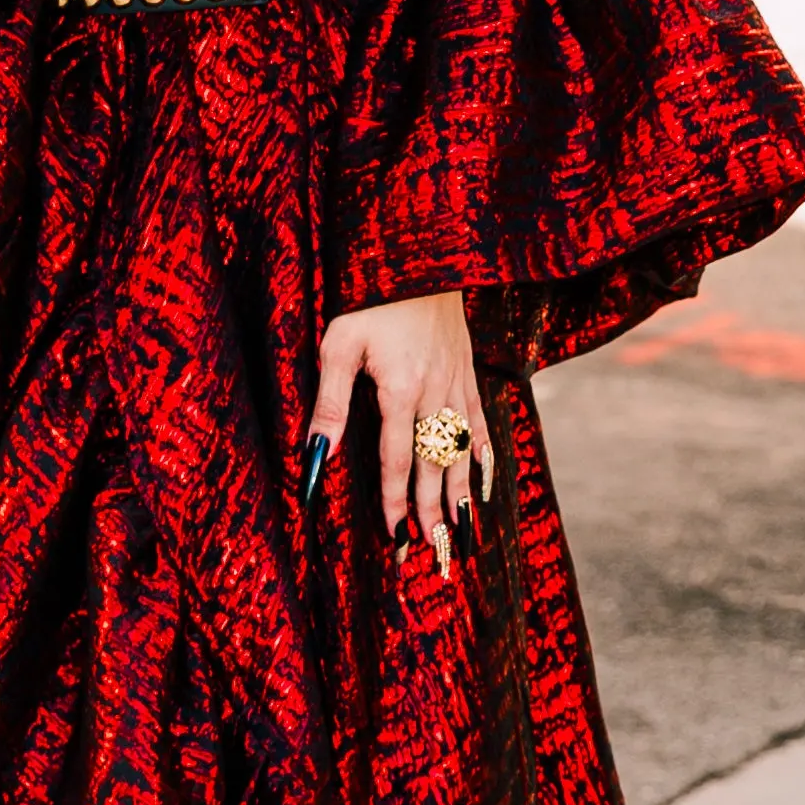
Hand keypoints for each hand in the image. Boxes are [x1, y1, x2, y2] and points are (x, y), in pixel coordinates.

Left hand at [308, 288, 494, 574]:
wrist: (419, 251)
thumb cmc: (369, 296)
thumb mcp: (338, 344)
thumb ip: (331, 404)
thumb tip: (318, 456)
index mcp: (402, 389)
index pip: (397, 461)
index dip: (395, 502)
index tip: (395, 537)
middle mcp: (436, 392)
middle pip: (434, 465)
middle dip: (431, 511)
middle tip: (433, 552)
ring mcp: (457, 382)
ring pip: (462, 450)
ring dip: (461, 494)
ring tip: (461, 532)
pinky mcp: (468, 369)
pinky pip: (481, 421)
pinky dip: (484, 455)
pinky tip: (486, 481)